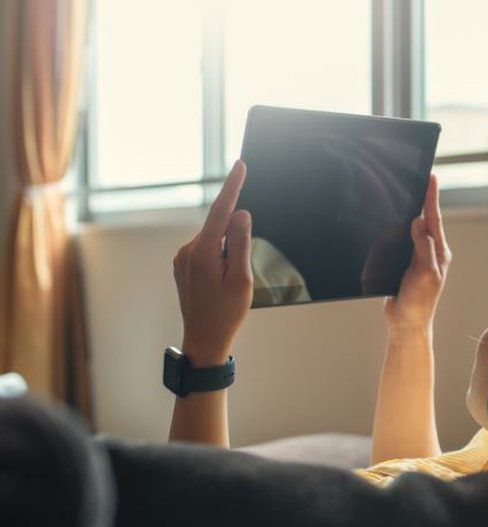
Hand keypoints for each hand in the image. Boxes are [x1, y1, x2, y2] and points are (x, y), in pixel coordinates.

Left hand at [173, 160, 252, 365]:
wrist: (204, 339)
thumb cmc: (226, 312)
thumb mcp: (242, 278)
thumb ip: (240, 243)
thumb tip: (240, 214)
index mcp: (203, 252)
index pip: (221, 210)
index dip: (232, 186)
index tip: (240, 165)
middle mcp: (188, 251)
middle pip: (220, 228)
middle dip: (236, 241)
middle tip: (239, 275)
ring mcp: (183, 258)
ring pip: (214, 241)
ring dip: (228, 254)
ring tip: (229, 286)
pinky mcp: (183, 265)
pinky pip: (207, 251)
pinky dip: (220, 259)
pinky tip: (221, 284)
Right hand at [384, 174, 450, 333]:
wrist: (406, 324)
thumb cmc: (419, 302)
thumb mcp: (425, 273)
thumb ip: (423, 247)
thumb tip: (418, 221)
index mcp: (439, 252)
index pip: (434, 219)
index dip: (431, 197)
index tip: (431, 176)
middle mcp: (430, 252)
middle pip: (424, 220)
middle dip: (421, 199)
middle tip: (419, 177)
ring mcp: (417, 258)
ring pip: (411, 229)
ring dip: (409, 213)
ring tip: (407, 192)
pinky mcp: (404, 264)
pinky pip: (400, 242)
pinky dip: (397, 230)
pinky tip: (392, 221)